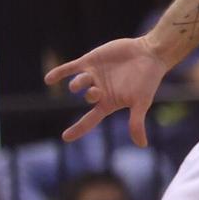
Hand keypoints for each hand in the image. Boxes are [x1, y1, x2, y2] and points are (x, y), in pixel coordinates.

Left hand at [44, 34, 172, 145]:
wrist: (149, 54)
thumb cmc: (148, 80)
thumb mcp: (142, 103)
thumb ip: (137, 122)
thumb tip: (142, 145)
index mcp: (109, 103)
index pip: (91, 119)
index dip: (78, 129)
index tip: (65, 138)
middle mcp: (99, 90)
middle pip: (88, 98)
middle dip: (89, 96)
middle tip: (96, 92)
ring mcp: (93, 75)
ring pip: (78, 83)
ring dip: (77, 84)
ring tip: (79, 84)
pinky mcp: (90, 61)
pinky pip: (70, 68)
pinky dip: (59, 73)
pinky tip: (49, 80)